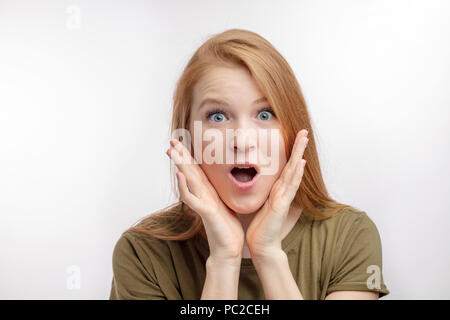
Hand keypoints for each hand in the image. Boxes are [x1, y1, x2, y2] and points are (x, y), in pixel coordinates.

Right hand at [166, 139, 244, 262]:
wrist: (229, 249)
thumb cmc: (228, 229)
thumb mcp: (226, 205)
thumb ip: (220, 193)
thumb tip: (222, 183)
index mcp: (208, 192)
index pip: (196, 171)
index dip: (188, 157)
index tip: (181, 143)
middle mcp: (202, 196)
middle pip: (189, 172)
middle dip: (180, 156)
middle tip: (172, 141)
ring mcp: (201, 203)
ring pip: (187, 181)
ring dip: (179, 166)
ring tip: (172, 151)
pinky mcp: (204, 212)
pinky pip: (192, 198)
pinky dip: (184, 187)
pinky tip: (180, 175)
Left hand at [245, 129, 308, 259]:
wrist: (262, 245)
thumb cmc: (261, 226)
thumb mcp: (261, 202)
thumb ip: (264, 192)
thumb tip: (257, 179)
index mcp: (278, 190)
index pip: (286, 167)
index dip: (291, 152)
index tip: (295, 135)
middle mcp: (283, 191)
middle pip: (293, 165)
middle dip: (299, 148)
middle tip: (305, 131)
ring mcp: (284, 198)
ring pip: (294, 172)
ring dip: (299, 155)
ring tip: (304, 139)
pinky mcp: (281, 206)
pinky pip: (289, 188)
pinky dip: (295, 175)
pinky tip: (300, 163)